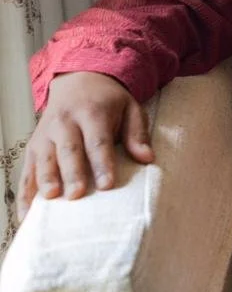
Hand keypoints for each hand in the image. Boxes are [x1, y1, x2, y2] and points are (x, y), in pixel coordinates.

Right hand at [17, 72, 153, 221]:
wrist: (79, 80)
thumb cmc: (108, 101)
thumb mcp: (130, 108)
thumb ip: (138, 133)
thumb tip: (147, 158)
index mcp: (92, 113)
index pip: (98, 141)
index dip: (102, 163)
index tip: (107, 185)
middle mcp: (65, 122)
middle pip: (69, 150)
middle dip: (72, 173)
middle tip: (76, 194)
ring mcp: (45, 134)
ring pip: (44, 158)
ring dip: (46, 179)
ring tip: (51, 198)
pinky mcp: (32, 146)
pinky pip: (27, 170)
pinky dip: (25, 191)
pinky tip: (27, 211)